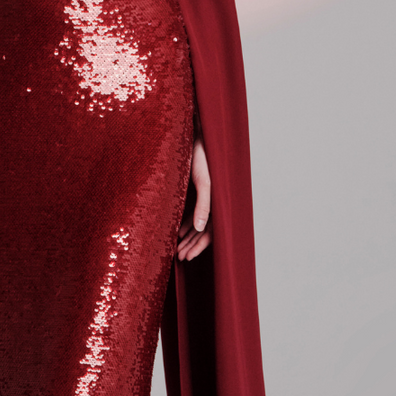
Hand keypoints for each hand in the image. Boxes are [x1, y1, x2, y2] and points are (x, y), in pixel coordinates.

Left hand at [176, 136, 211, 261]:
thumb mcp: (202, 182)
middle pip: (202, 230)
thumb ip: (203, 205)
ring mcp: (203, 198)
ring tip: (176, 249)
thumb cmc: (202, 157)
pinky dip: (184, 223)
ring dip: (187, 237)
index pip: (209, 232)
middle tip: (179, 258)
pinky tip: (176, 232)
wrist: (197, 137)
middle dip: (190, 245)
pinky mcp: (194, 191)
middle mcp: (212, 202)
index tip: (186, 258)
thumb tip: (198, 228)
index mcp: (219, 202)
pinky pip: (191, 212)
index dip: (198, 246)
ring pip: (195, 223)